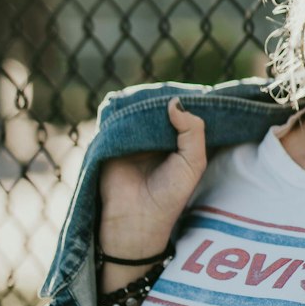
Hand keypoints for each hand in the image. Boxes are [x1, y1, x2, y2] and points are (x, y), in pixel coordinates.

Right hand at [98, 97, 206, 255]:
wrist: (137, 217)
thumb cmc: (170, 194)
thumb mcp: (193, 162)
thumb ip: (193, 131)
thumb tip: (173, 102)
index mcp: (176, 142)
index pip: (181, 114)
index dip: (186, 102)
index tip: (193, 89)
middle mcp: (154, 138)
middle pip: (158, 108)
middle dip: (163, 99)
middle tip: (167, 87)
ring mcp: (132, 138)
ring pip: (138, 110)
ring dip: (142, 103)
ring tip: (149, 96)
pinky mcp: (111, 140)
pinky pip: (116, 118)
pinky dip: (123, 111)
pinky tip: (131, 105)